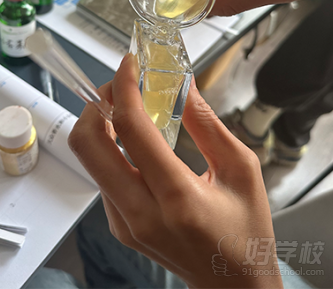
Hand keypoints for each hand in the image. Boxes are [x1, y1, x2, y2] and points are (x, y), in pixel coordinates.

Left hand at [69, 55, 281, 288]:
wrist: (233, 286)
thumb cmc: (245, 233)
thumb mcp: (241, 171)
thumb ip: (207, 124)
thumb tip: (181, 83)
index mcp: (178, 198)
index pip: (131, 129)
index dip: (123, 88)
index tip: (127, 66)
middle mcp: (141, 213)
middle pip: (87, 144)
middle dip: (96, 105)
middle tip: (117, 88)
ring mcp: (123, 223)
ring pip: (89, 160)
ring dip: (100, 126)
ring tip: (127, 110)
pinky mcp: (116, 227)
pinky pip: (101, 177)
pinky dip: (110, 151)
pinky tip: (132, 143)